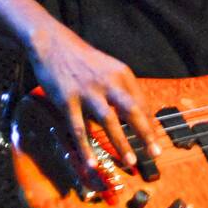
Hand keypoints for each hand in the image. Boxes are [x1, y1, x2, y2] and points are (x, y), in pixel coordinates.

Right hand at [25, 23, 168, 174]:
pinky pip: (79, 128)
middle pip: (131, 111)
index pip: (141, 103)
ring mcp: (87, 92)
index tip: (154, 142)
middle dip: (145, 134)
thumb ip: (122, 90)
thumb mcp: (109, 69)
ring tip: (131, 162)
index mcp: (122, 74)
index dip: (149, 124)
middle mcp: (108, 82)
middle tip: (155, 155)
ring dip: (121, 143)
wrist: (52, 44)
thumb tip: (139, 114)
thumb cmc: (83, 61)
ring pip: (108, 121)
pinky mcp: (67, 100)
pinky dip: (86, 148)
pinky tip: (92, 163)